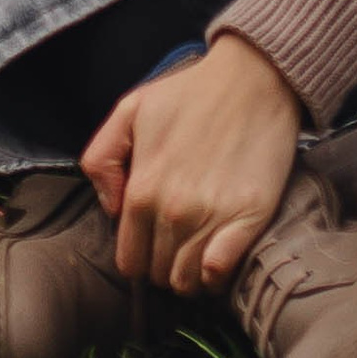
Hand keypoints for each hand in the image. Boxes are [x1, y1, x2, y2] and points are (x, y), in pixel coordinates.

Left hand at [81, 33, 301, 292]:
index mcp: (141, 189)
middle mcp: (172, 210)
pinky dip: (217, 274)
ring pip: (188, 281)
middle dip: (166, 264)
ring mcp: (210, 216)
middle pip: (159, 275)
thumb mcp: (130, 109)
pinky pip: (220, 272)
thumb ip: (101, 158)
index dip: (141, 255)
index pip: (130, 261)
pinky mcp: (249, 216)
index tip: (156, 242)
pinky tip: (221, 256)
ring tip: (201, 249)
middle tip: (181, 241)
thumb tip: (112, 209)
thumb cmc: (193, 92)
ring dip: (191, 274)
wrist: (255, 76)